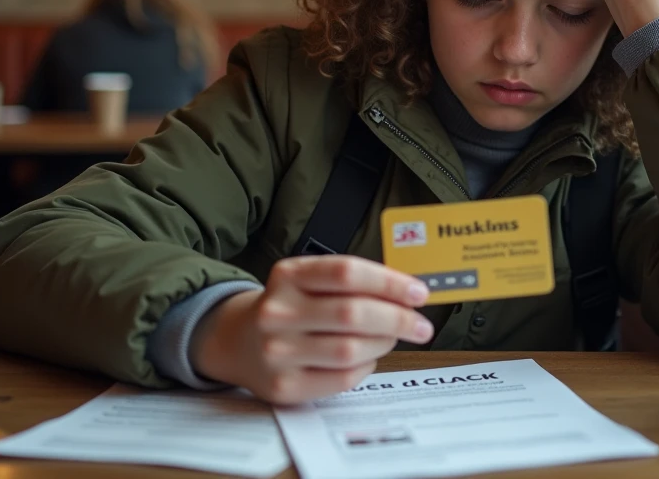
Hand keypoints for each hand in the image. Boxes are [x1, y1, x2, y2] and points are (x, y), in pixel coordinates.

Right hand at [190, 255, 432, 404]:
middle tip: (422, 325)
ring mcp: (277, 352)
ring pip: (351, 349)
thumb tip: (409, 293)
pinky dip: (366, 367)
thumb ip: (353, 282)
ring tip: (392, 338)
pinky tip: (367, 358)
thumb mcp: (309, 280)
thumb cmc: (290, 307)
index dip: (389, 282)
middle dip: (398, 319)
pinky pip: (342, 378)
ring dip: (384, 344)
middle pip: (352, 313)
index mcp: (287, 275)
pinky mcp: (284, 386)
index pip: (346, 272)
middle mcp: (277, 312)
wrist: (236, 342)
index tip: (419, 292)